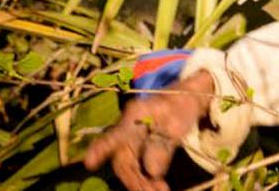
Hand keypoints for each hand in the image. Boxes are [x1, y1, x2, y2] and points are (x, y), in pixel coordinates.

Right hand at [84, 69, 213, 190]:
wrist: (188, 96)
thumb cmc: (183, 104)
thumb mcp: (178, 123)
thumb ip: (164, 146)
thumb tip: (152, 172)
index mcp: (137, 113)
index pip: (117, 133)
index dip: (102, 148)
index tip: (90, 162)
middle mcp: (128, 126)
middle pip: (123, 159)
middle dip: (135, 180)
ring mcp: (131, 137)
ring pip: (128, 166)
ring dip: (140, 183)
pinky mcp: (137, 146)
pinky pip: (136, 166)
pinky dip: (146, 179)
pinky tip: (158, 187)